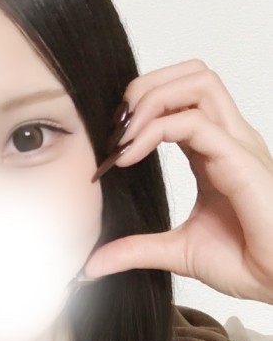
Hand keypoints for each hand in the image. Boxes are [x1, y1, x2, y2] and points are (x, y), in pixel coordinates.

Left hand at [82, 59, 272, 304]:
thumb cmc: (248, 262)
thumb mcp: (176, 253)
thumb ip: (136, 250)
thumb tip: (92, 263)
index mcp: (215, 153)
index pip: (181, 101)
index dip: (141, 109)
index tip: (111, 144)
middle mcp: (229, 140)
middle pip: (192, 77)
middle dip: (145, 88)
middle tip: (115, 128)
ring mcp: (238, 146)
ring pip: (199, 84)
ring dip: (151, 99)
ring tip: (123, 137)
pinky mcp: (242, 162)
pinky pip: (197, 124)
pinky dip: (157, 129)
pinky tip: (130, 155)